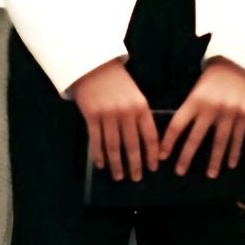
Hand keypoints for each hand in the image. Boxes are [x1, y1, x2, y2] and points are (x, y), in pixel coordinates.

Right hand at [72, 59, 159, 180]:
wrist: (94, 66)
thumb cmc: (118, 82)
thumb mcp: (135, 95)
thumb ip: (140, 115)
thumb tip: (146, 141)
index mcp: (141, 107)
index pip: (149, 135)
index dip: (151, 154)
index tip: (153, 168)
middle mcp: (126, 113)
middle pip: (131, 144)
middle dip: (135, 164)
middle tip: (136, 178)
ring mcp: (108, 115)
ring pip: (113, 146)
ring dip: (116, 164)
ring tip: (118, 176)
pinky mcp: (91, 116)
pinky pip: (96, 140)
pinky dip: (98, 155)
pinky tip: (101, 164)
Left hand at [162, 57, 244, 178]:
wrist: (241, 63)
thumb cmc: (214, 76)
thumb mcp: (198, 87)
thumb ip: (191, 107)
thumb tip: (178, 131)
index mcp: (195, 100)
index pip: (178, 125)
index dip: (168, 142)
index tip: (162, 156)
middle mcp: (211, 108)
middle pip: (196, 138)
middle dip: (187, 156)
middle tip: (180, 172)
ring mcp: (229, 112)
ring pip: (219, 141)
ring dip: (214, 160)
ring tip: (211, 174)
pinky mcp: (244, 114)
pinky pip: (238, 137)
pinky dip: (234, 151)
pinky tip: (231, 163)